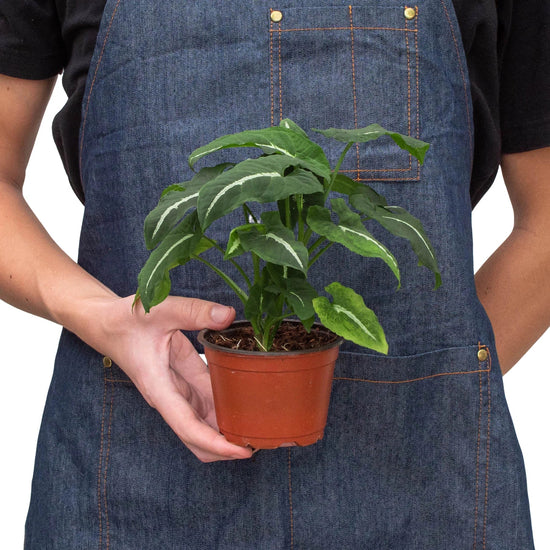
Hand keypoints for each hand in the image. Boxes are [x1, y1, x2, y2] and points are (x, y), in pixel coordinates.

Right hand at [84, 294, 252, 462]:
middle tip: (260, 441)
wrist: (107, 323)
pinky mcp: (183, 379)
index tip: (243, 452)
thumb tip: (228, 316)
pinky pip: (206, 401)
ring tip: (259, 427)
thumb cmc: (125, 320)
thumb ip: (194, 312)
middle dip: (225, 447)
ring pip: (203, 422)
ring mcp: (177, 391)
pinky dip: (223, 407)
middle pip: (198, 437)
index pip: (189, 428)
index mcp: (160, 389)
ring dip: (226, 429)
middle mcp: (169, 397)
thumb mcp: (161, 311)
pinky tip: (245, 402)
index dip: (216, 444)